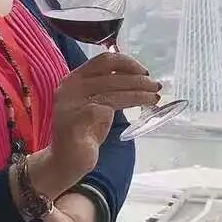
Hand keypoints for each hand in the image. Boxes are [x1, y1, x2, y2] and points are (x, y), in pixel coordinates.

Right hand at [43, 53, 160, 188]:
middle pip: (111, 74)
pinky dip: (131, 103)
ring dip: (139, 92)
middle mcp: (70, 86)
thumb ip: (106, 90)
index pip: (103, 60)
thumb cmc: (83, 133)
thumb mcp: (93, 105)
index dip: (126, 62)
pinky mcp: (78, 118)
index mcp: (74, 79)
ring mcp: (72, 102)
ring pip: (113, 89)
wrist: (65, 161)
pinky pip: (110, 106)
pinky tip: (143, 107)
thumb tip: (136, 79)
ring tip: (154, 97)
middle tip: (156, 86)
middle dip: (138, 78)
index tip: (144, 71)